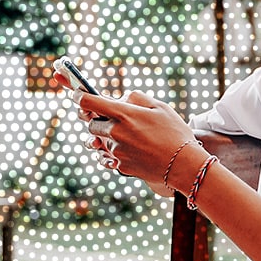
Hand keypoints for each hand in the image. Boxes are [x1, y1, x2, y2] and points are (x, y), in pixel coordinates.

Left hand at [69, 89, 194, 183]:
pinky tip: (136, 150)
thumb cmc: (174, 133)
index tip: (78, 95)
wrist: (183, 165)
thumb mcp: (159, 106)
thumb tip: (121, 98)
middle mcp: (115, 132)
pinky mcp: (120, 166)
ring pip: (100, 141)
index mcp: (123, 114)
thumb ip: (136, 97)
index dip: (79, 96)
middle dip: (98, 120)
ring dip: (108, 137)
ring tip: (131, 137)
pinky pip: (110, 156)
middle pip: (91, 124)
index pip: (88, 102)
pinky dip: (117, 152)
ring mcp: (116, 151)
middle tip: (114, 119)